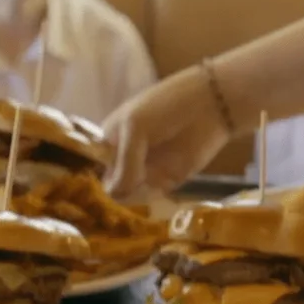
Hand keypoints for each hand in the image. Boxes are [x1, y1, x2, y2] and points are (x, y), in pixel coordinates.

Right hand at [103, 67, 232, 195]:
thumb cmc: (165, 107)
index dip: (94, 176)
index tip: (103, 184)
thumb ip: (124, 162)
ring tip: (148, 179)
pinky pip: (150, 196)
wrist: (209, 106)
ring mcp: (144, 170)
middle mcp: (124, 157)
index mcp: (110, 139)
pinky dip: (151, 196)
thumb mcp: (135, 127)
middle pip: (110, 185)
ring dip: (136, 193)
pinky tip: (159, 185)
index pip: (93, 165)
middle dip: (116, 190)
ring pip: (129, 194)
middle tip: (129, 185)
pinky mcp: (165, 180)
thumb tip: (114, 194)